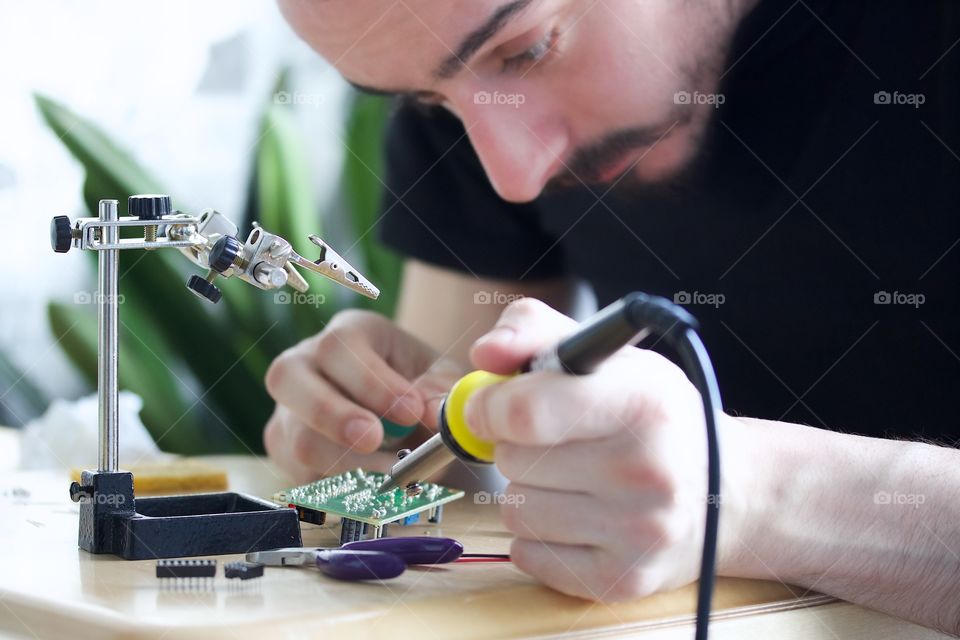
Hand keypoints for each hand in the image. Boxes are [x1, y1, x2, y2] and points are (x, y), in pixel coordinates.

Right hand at [263, 309, 466, 482]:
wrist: (406, 412)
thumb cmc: (421, 384)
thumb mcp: (440, 377)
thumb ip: (440, 392)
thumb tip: (435, 416)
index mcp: (348, 333)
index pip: (340, 347)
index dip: (371, 383)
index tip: (410, 412)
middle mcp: (305, 363)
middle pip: (288, 378)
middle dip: (334, 415)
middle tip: (375, 440)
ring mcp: (288, 408)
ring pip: (297, 437)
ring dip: (349, 464)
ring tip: (396, 473)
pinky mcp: (286, 450)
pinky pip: (302, 475)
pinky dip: (344, 488)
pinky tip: (378, 484)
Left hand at [466, 298, 742, 601]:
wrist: (728, 494)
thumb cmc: (654, 417)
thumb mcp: (608, 356)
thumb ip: (534, 331)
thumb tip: (483, 355)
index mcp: (641, 400)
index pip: (527, 412)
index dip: (490, 406)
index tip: (489, 406)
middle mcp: (645, 469)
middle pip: (512, 460)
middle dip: (519, 446)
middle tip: (559, 441)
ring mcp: (637, 532)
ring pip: (515, 510)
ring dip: (529, 492)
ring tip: (575, 481)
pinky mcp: (622, 580)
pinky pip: (527, 555)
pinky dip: (539, 537)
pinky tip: (580, 518)